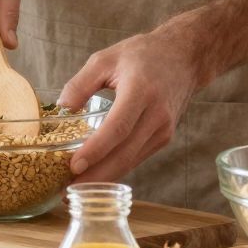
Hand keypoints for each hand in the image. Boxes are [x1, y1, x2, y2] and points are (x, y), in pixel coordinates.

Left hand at [61, 24, 207, 182]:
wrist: (185, 57)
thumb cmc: (144, 54)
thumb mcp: (106, 58)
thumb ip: (81, 82)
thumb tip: (62, 107)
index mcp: (141, 91)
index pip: (118, 127)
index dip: (96, 149)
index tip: (74, 165)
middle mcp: (156, 115)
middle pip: (124, 153)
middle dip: (96, 176)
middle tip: (68, 192)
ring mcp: (163, 129)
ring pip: (131, 160)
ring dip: (105, 178)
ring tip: (77, 191)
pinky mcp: (164, 137)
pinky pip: (137, 157)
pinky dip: (117, 169)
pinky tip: (97, 177)